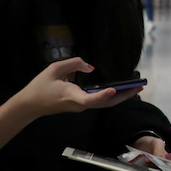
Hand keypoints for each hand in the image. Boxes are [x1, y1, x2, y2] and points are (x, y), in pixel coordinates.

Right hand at [16, 57, 141, 117]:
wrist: (30, 105)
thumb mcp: (54, 69)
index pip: (90, 99)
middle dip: (124, 95)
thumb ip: (73, 64)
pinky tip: (121, 88)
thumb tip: (91, 67)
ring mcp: (81, 106)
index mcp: (72, 97)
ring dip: (121, 96)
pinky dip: (112, 96)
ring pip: (105, 104)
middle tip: (139, 86)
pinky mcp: (81, 105)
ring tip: (136, 87)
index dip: (103, 95)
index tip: (113, 88)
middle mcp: (80, 104)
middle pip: (106, 103)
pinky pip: (100, 102)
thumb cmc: (40, 86)